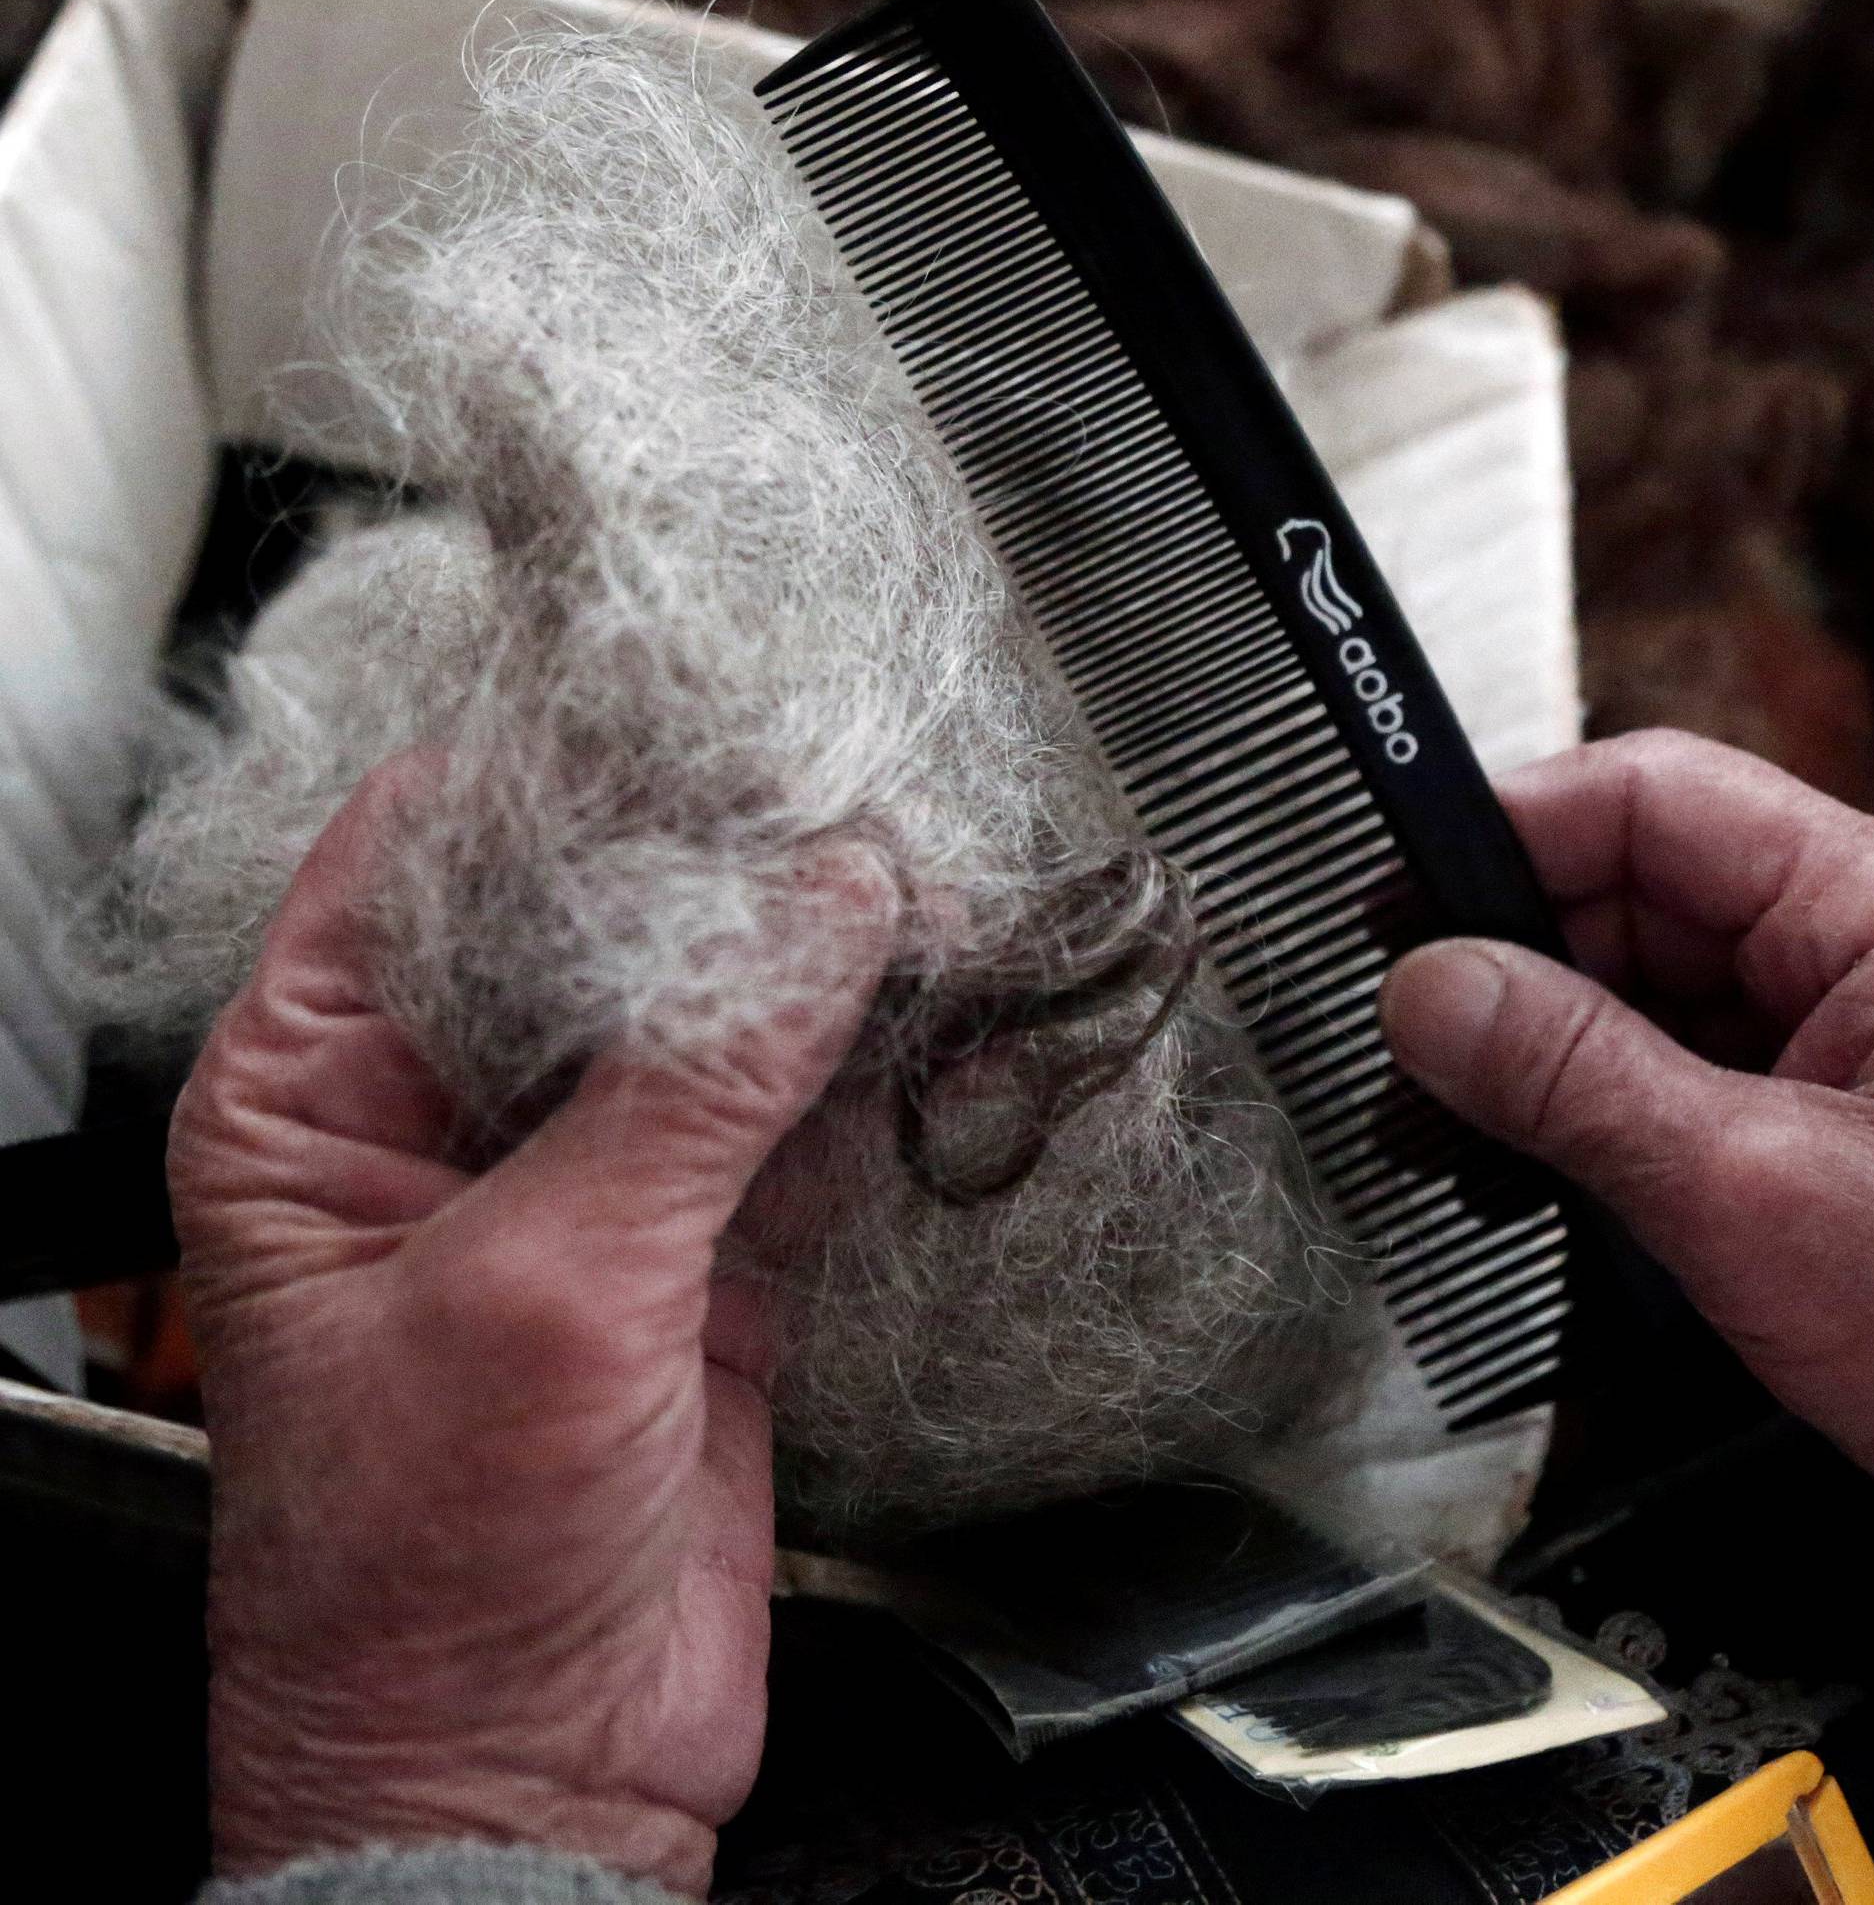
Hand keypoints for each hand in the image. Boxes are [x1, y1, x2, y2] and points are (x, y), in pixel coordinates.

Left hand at [168, 761, 893, 1889]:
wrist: (528, 1785)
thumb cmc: (422, 1577)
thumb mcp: (547, 1289)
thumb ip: (691, 1084)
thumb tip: (824, 903)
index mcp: (317, 1094)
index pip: (427, 855)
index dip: (558, 772)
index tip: (695, 707)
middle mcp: (441, 1114)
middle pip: (584, 919)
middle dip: (715, 858)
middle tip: (839, 790)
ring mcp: (581, 1179)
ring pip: (704, 1009)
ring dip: (810, 956)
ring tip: (915, 880)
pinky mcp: (696, 1250)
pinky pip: (788, 1113)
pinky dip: (868, 1062)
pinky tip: (937, 1005)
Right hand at [1381, 728, 1873, 1508]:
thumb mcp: (1756, 1197)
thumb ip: (1575, 1078)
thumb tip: (1433, 989)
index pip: (1657, 798)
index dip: (1515, 829)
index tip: (1406, 898)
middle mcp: (1868, 952)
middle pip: (1634, 892)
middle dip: (1513, 966)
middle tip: (1416, 1048)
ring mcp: (1845, 1038)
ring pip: (1641, 988)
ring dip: (1539, 1052)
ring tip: (1460, 1130)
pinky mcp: (1822, 1117)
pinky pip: (1672, 1069)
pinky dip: (1587, 1114)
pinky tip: (1532, 1166)